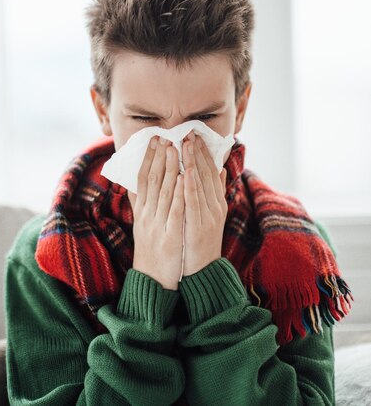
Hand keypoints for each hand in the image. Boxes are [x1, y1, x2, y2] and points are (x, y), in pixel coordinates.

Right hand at [129, 136, 184, 290]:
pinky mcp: (170, 237)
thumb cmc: (150, 251)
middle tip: (165, 136)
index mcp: (142, 211)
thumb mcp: (141, 225)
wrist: (152, 282)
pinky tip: (184, 178)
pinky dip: (179, 193)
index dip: (148, 157)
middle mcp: (147, 215)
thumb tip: (131, 182)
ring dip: (170, 168)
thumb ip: (138, 203)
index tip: (155, 139)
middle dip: (159, 156)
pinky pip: (175, 211)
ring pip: (164, 192)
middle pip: (152, 181)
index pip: (142, 178)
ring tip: (175, 149)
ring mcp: (158, 226)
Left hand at [181, 133, 227, 275]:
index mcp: (216, 202)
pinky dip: (190, 187)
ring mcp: (209, 216)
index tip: (193, 134)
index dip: (203, 152)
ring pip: (201, 185)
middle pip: (207, 174)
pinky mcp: (200, 227)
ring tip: (186, 145)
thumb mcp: (210, 214)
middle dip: (197, 152)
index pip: (210, 171)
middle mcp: (215, 206)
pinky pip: (194, 204)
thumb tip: (220, 169)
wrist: (202, 272)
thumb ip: (214, 191)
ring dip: (193, 163)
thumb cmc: (200, 241)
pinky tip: (185, 173)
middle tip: (189, 132)